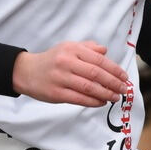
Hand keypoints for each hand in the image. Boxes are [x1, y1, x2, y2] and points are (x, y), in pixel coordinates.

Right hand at [12, 41, 128, 105]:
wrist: (26, 71)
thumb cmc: (52, 59)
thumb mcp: (68, 47)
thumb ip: (88, 48)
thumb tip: (105, 51)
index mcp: (72, 50)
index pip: (99, 60)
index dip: (114, 69)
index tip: (124, 76)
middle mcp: (67, 62)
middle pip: (96, 74)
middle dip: (113, 83)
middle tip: (123, 89)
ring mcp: (61, 78)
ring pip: (89, 87)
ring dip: (105, 94)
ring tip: (115, 97)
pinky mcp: (56, 93)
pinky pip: (78, 99)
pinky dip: (93, 101)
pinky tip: (101, 102)